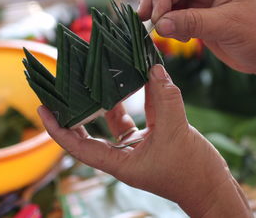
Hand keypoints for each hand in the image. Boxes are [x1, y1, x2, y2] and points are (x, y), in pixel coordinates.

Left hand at [38, 65, 250, 216]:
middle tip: (69, 85)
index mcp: (120, 163)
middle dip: (80, 108)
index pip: (78, 146)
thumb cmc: (190, 174)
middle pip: (93, 129)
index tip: (43, 109)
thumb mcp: (176, 133)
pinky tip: (140, 78)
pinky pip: (141, 113)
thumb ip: (165, 99)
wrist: (212, 187)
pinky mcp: (154, 137)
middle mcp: (124, 154)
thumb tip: (156, 69)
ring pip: (118, 118)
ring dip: (112, 97)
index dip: (58, 129)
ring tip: (102, 74)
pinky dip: (141, 96)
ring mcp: (139, 145)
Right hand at [138, 0, 255, 73]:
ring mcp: (205, 1)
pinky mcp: (202, 18)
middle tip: (142, 16)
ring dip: (162, 13)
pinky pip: (178, 16)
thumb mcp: (226, 26)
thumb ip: (192, 22)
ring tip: (160, 30)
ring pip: (173, 0)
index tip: (155, 16)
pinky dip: (171, 25)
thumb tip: (159, 23)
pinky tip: (177, 36)